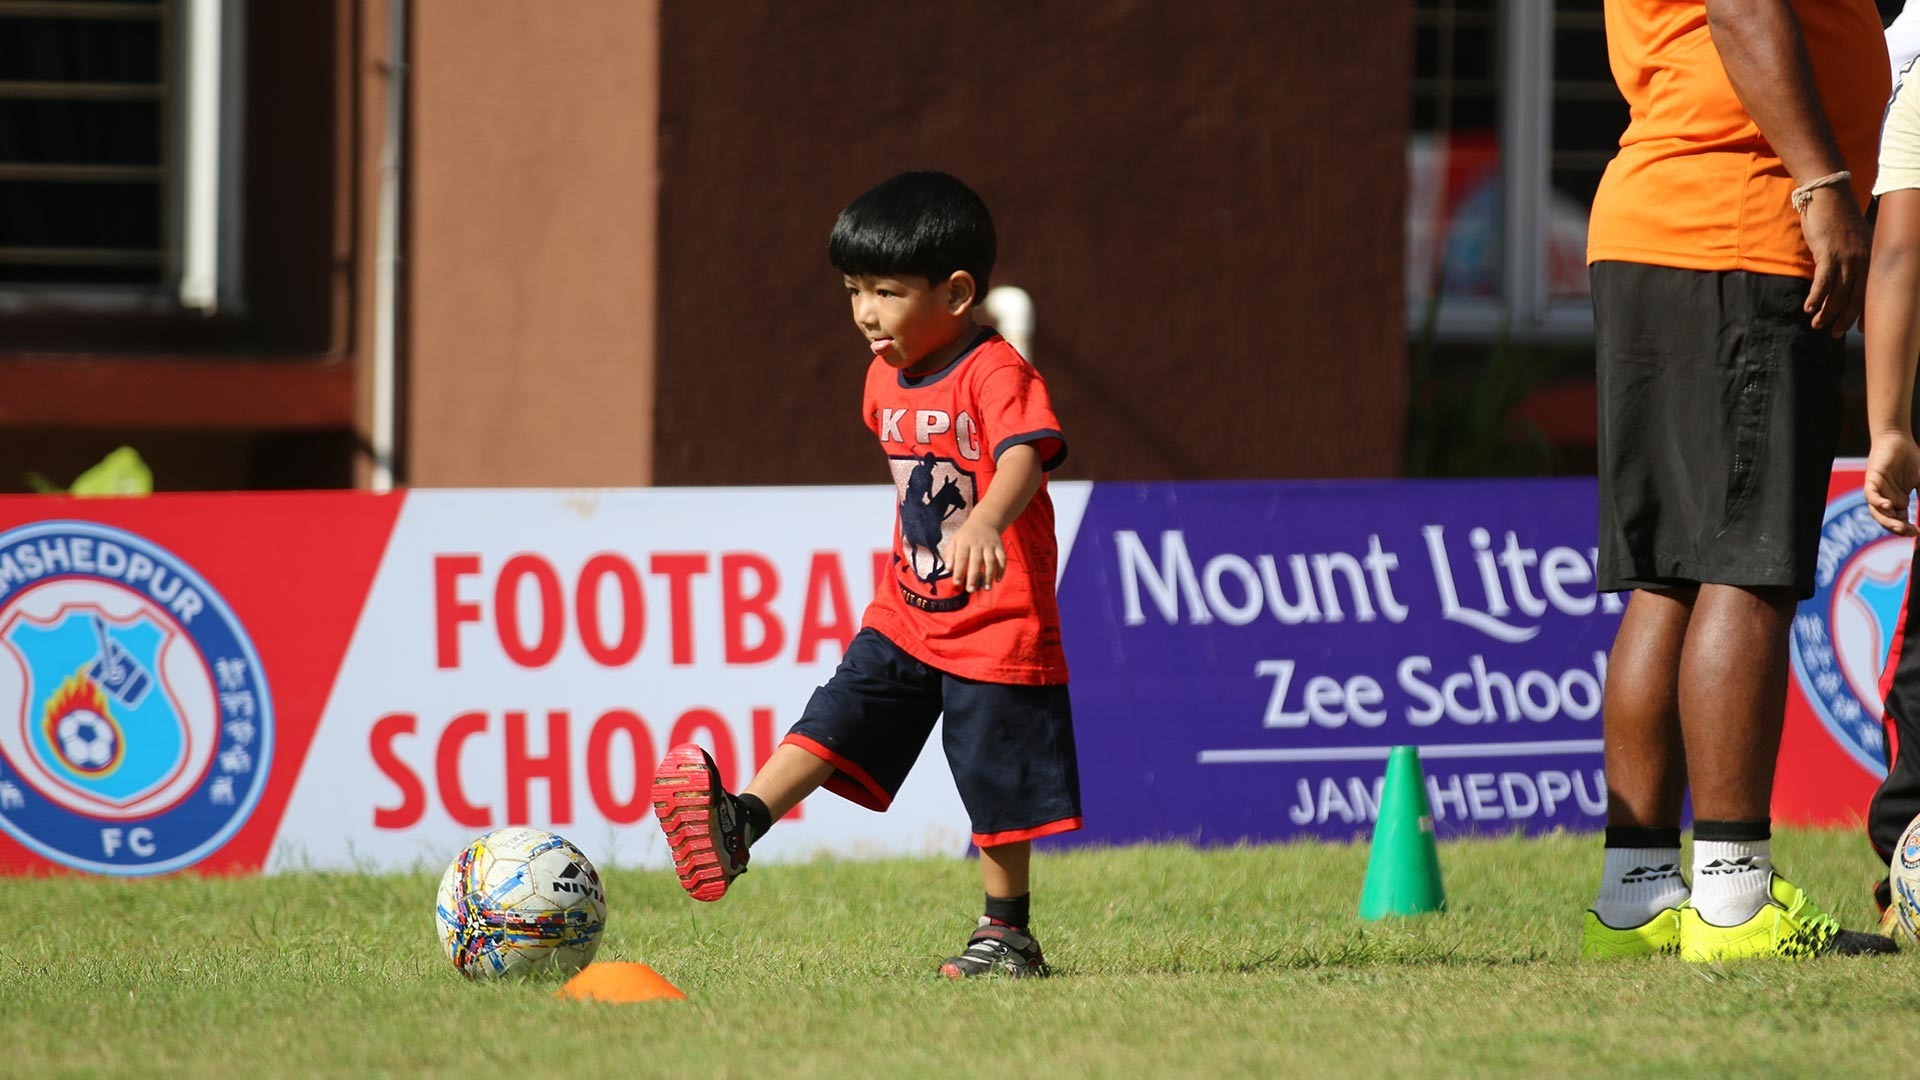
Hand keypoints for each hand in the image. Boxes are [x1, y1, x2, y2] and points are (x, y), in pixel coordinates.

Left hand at [940, 519, 1006, 592]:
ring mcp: (990, 545)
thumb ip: (949, 554)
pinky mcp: (999, 546)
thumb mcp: (954, 540)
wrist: (984, 521)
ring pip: (990, 561)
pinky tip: (998, 580)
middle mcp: (978, 543)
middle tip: (970, 590)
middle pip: (976, 561)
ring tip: (986, 588)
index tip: (957, 583)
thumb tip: (947, 568)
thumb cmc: (966, 535)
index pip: (961, 557)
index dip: (959, 570)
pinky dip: (1001, 570)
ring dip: (989, 575)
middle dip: (973, 576)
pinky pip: (1002, 559)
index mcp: (964, 541)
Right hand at [1802, 185, 1869, 336]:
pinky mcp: (1828, 253)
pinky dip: (1816, 297)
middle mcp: (1862, 260)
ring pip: (1838, 294)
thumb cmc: (1836, 216)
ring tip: (1816, 324)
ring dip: (1826, 313)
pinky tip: (1808, 307)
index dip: (1862, 313)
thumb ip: (1852, 256)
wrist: (1828, 195)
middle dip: (1844, 320)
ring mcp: (1846, 257)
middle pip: (1855, 298)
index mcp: (1869, 258)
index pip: (1869, 292)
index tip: (1857, 329)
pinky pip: (1823, 282)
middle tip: (1833, 334)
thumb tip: (1844, 274)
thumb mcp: (1852, 239)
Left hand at [1866, 432, 1919, 535]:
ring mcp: (1878, 491)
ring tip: (1900, 527)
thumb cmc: (1912, 459)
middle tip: (1911, 532)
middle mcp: (1887, 499)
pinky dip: (1878, 503)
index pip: (1901, 521)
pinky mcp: (1871, 481)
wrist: (1899, 440)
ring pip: (1878, 512)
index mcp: (1899, 501)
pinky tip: (1888, 506)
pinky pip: (1871, 496)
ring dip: (1888, 521)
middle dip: (1899, 529)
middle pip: (1889, 520)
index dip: (1908, 529)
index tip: (1918, 534)